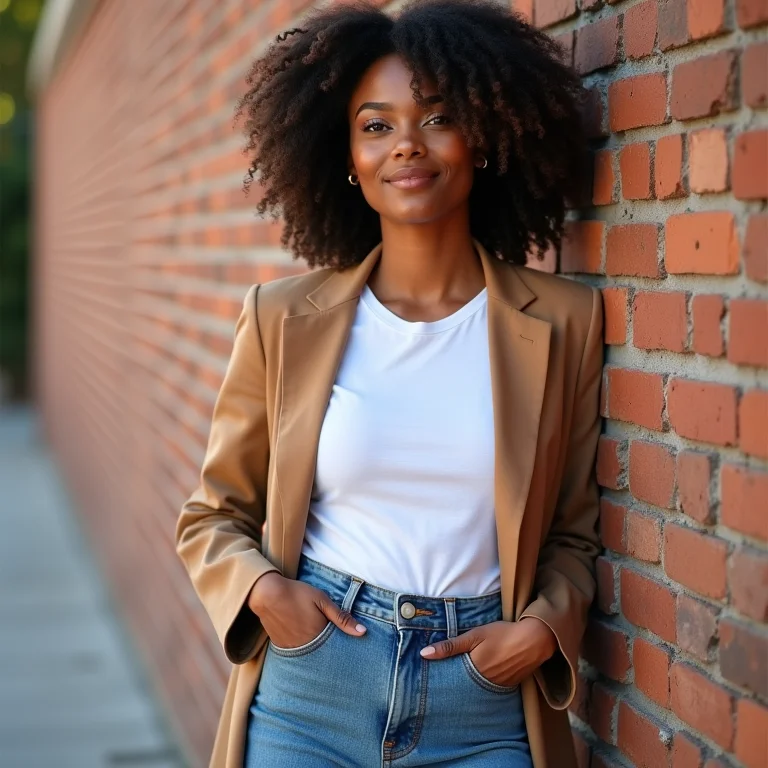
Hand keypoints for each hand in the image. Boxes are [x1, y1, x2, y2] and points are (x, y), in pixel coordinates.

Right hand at [247, 572, 365, 648]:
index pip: (336, 648)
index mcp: (319, 636)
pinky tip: (303, 638)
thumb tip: (363, 632)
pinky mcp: (281, 647)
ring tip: (317, 641)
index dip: (341, 645)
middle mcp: (307, 646)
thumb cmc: (298, 594)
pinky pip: (297, 652)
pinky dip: (302, 648)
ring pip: (310, 654)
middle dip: (329, 651)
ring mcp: (293, 649)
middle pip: (323, 654)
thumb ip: (342, 617)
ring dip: (316, 650)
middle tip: (331, 643)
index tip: (347, 644)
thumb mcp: (322, 600)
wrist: (267, 594)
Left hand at [419, 617, 557, 688]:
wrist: (534, 640)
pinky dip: (485, 682)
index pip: (452, 679)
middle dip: (455, 682)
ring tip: (461, 677)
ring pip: (478, 687)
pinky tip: (482, 675)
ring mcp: (498, 686)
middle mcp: (484, 683)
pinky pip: (491, 687)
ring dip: (470, 683)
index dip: (443, 677)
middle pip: (464, 685)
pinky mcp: (509, 685)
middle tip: (444, 679)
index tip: (432, 676)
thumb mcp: (474, 635)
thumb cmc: (502, 634)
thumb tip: (424, 654)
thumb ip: (450, 646)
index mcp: (474, 670)